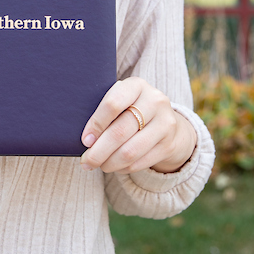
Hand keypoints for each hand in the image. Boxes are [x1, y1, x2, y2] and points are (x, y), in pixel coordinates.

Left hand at [80, 77, 194, 174]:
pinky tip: (115, 166)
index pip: (113, 104)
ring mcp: (165, 123)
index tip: (85, 140)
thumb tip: (85, 140)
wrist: (166, 121)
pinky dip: (123, 168)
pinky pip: (140, 162)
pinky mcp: (168, 144)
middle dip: (99, 151)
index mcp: (137, 85)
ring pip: (130, 151)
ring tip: (99, 165)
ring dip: (110, 163)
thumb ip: (105, 111)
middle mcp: (155, 101)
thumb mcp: (122, 100)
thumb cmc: (132, 109)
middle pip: (120, 132)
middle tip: (86, 162)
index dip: (96, 124)